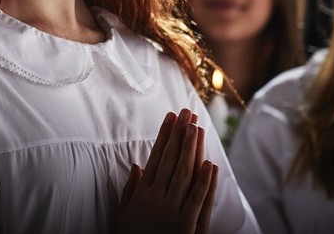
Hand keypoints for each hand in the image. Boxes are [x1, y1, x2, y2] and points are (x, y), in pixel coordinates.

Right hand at [115, 108, 218, 233]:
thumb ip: (130, 190)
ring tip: (196, 128)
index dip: (165, 135)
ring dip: (191, 150)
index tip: (171, 117)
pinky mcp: (186, 227)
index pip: (156, 156)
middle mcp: (157, 198)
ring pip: (183, 174)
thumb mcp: (123, 214)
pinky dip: (204, 182)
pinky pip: (196, 201)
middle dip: (179, 134)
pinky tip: (210, 164)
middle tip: (186, 112)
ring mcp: (171, 211)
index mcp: (143, 193)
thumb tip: (137, 166)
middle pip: (171, 160)